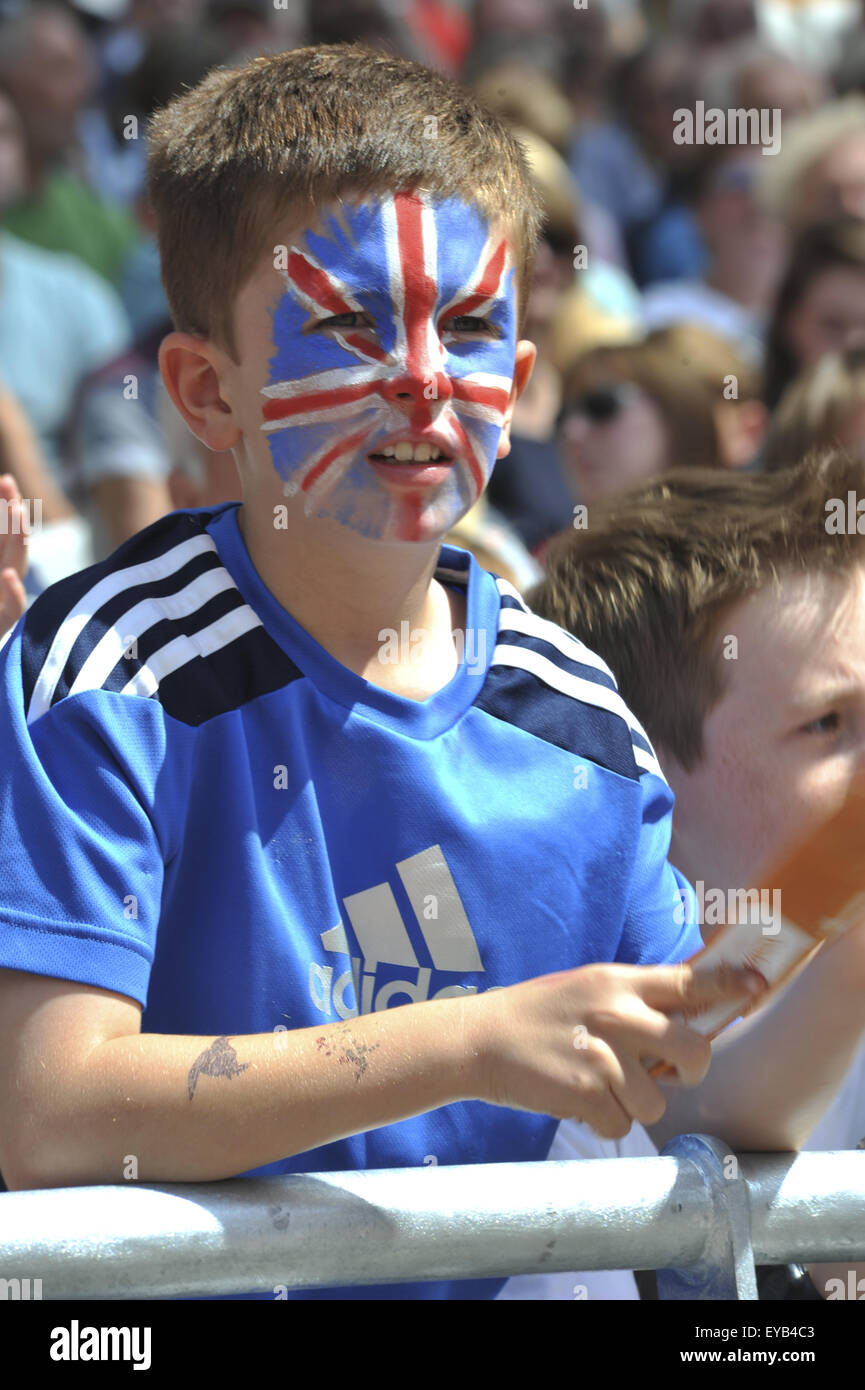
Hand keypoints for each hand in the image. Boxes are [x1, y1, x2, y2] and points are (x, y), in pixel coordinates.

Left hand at [0, 473, 27, 638]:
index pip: (3, 534)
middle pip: (11, 543)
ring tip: (16, 513)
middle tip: (8, 484)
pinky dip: (13, 594)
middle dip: (12, 515)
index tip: (4, 481)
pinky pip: (12, 611)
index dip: (5, 507)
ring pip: (16, 568)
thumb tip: (1, 502)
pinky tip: (7, 575)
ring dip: (19, 541)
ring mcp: (1, 604)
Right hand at [469, 960, 765, 1138]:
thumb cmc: (537, 1015)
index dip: (730, 984)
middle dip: (690, 1069)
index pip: (688, 981)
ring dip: (632, 1102)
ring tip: (598, 1084)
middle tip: (670, 1071)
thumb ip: (633, 998)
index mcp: (617, 982)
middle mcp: (615, 1014)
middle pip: (693, 1050)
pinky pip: (621, 1125)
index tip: (757, 987)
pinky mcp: (585, 1093)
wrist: (478, 1040)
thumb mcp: (586, 987)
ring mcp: (601, 1055)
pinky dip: (602, 1121)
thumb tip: (687, 1018)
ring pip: (656, 1100)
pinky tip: (577, 1099)